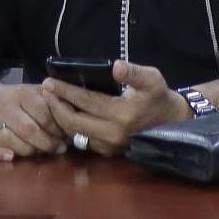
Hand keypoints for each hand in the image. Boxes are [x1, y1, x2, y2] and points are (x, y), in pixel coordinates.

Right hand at [0, 83, 67, 160]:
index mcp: (22, 94)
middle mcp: (4, 107)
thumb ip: (53, 100)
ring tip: (41, 152)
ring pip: (8, 139)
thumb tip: (76, 114)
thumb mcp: (34, 91)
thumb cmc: (15, 98)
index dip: (58, 127)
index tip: (69, 135)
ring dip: (27, 150)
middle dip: (47, 142)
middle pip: (28, 129)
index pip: (44, 113)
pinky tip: (10, 157)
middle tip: (60, 148)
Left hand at [42, 60, 186, 156]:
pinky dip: (70, 128)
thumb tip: (115, 66)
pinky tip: (65, 116)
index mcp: (122, 114)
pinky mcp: (108, 152)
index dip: (65, 91)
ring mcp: (109, 145)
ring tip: (51, 102)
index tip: (49, 82)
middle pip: (72, 121)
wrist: (172, 122)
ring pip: (73, 133)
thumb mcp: (153, 78)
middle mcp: (113, 133)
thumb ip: (134, 72)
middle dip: (55, 106)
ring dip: (59, 118)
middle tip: (45, 92)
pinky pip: (82, 141)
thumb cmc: (159, 97)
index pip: (85, 101)